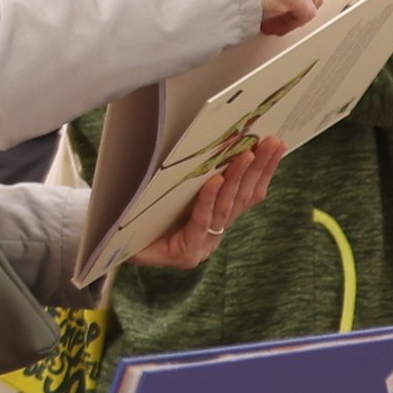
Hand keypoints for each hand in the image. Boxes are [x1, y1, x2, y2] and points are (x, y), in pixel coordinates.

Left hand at [137, 140, 284, 272]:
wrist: (114, 246)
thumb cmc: (145, 215)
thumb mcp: (175, 191)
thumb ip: (195, 177)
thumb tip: (215, 139)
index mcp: (217, 221)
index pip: (249, 194)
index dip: (265, 170)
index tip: (278, 145)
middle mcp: (214, 235)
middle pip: (242, 199)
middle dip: (258, 169)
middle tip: (270, 142)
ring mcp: (202, 246)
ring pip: (225, 209)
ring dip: (237, 179)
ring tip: (246, 155)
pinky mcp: (185, 254)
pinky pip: (200, 221)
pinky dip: (208, 200)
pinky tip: (216, 181)